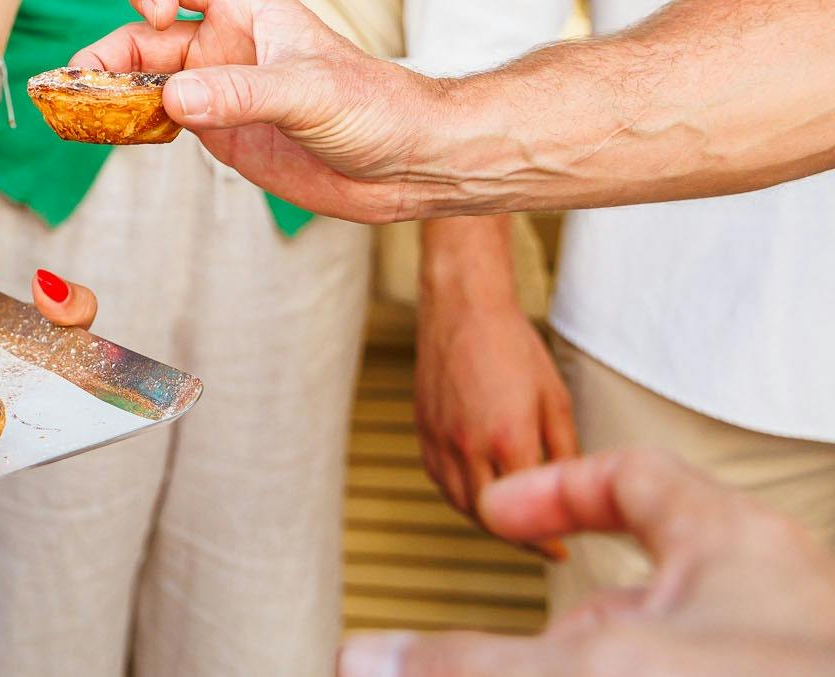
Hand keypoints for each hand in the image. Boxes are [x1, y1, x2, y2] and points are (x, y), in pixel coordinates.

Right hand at [73, 0, 445, 221]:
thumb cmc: (377, 106)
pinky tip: (113, 136)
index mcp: (248, 11)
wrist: (408, 163)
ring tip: (78, 113)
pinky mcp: (220, 132)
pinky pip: (160, 119)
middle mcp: (226, 45)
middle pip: (143, 34)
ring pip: (145, 79)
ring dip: (109, 93)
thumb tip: (174, 98)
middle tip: (77, 85)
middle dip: (107, 54)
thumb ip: (241, 93)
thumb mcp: (309, 92)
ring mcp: (219, 89)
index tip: (153, 19)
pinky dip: (129, 124)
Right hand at [337, 450, 834, 675]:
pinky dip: (638, 672)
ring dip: (601, 661)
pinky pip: (683, 669)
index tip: (498, 518)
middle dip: (567, 625)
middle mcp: (761, 598)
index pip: (631, 477)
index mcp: (730, 543)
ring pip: (665, 648)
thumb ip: (471, 661)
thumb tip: (361, 661)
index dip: (554, 490)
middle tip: (524, 652)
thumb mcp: (593, 669)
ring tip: (561, 667)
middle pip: (639, 586)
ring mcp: (773, 652)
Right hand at [415, 280, 576, 553]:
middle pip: (489, 519)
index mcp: (507, 438)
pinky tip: (479, 492)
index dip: (545, 540)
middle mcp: (467, 445)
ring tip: (513, 520)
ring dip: (487, 521)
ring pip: (460, 504)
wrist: (463, 308)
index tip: (559, 551)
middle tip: (540, 544)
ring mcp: (440, 438)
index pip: (526, 512)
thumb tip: (569, 488)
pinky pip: (440, 480)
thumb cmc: (512, 345)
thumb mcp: (554, 399)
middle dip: (517, 538)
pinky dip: (460, 496)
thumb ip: (562, 451)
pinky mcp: (423, 430)